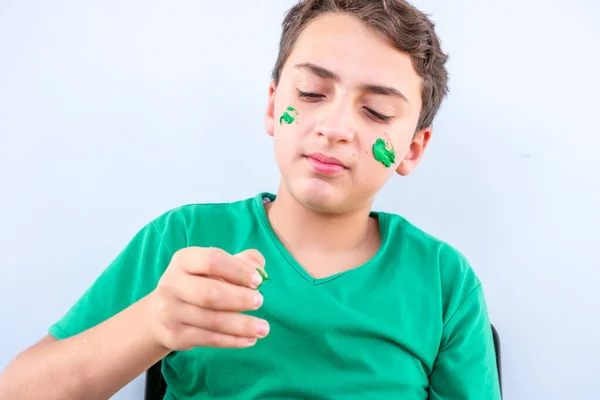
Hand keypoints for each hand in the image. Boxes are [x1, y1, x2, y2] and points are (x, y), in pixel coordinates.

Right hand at [148, 247, 268, 350]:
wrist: (160, 315)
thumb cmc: (198, 283)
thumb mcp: (214, 268)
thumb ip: (240, 262)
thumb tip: (259, 266)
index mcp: (184, 261)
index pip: (212, 260)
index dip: (238, 270)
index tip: (258, 281)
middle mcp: (172, 284)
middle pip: (209, 293)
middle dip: (239, 298)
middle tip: (260, 302)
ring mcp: (171, 312)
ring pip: (212, 320)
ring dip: (242, 325)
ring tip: (264, 328)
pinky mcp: (175, 335)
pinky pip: (209, 339)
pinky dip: (233, 340)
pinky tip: (250, 339)